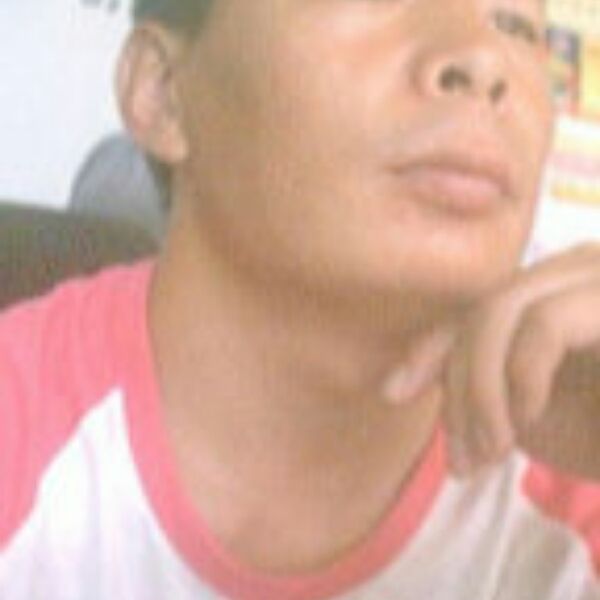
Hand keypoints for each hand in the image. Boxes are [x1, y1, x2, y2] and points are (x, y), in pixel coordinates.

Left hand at [385, 243, 599, 478]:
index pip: (477, 309)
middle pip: (481, 310)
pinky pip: (542, 326)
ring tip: (490, 449)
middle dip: (455, 384)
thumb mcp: (532, 413)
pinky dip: (519, 377)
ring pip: (501, 311)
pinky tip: (527, 420)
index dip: (431, 348)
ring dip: (479, 388)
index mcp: (556, 293)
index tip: (393, 391)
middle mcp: (580, 269)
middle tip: (460, 457)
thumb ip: (482, 386)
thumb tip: (409, 381)